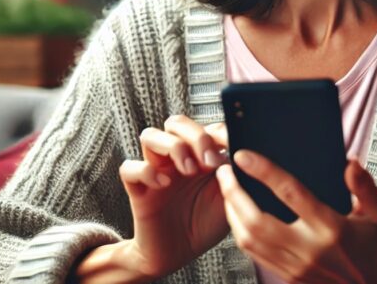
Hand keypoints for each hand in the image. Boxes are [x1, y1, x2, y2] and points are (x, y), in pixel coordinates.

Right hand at [117, 116, 230, 279]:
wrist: (179, 255)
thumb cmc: (204, 224)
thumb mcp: (229, 199)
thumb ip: (235, 176)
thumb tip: (247, 154)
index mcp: (201, 156)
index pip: (206, 127)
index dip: (219, 132)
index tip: (232, 147)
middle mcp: (176, 158)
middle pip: (176, 123)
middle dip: (195, 135)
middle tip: (209, 161)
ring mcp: (156, 171)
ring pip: (149, 135)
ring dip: (171, 146)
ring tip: (188, 170)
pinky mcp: (138, 190)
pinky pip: (129, 168)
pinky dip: (145, 171)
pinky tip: (163, 184)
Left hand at [215, 151, 376, 283]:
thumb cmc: (372, 250)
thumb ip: (364, 187)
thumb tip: (350, 163)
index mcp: (331, 228)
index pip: (290, 193)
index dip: (263, 172)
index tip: (244, 156)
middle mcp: (308, 248)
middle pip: (256, 220)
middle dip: (233, 193)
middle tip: (223, 171)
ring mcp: (294, 266)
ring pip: (248, 239)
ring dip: (231, 212)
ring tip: (226, 189)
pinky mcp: (286, 277)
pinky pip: (253, 253)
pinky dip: (239, 231)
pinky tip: (236, 215)